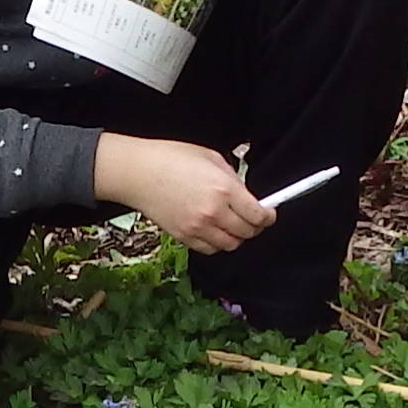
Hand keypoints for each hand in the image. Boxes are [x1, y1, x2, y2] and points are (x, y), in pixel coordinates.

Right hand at [92, 134, 270, 254]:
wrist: (138, 172)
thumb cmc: (171, 158)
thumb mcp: (211, 158)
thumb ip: (233, 179)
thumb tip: (246, 196)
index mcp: (224, 189)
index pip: (258, 215)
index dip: (268, 216)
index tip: (269, 213)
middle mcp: (213, 212)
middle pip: (247, 232)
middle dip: (255, 226)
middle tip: (253, 218)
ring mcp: (197, 227)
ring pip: (230, 244)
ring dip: (237, 236)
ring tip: (233, 225)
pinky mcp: (183, 236)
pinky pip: (210, 249)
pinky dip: (217, 243)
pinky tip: (215, 230)